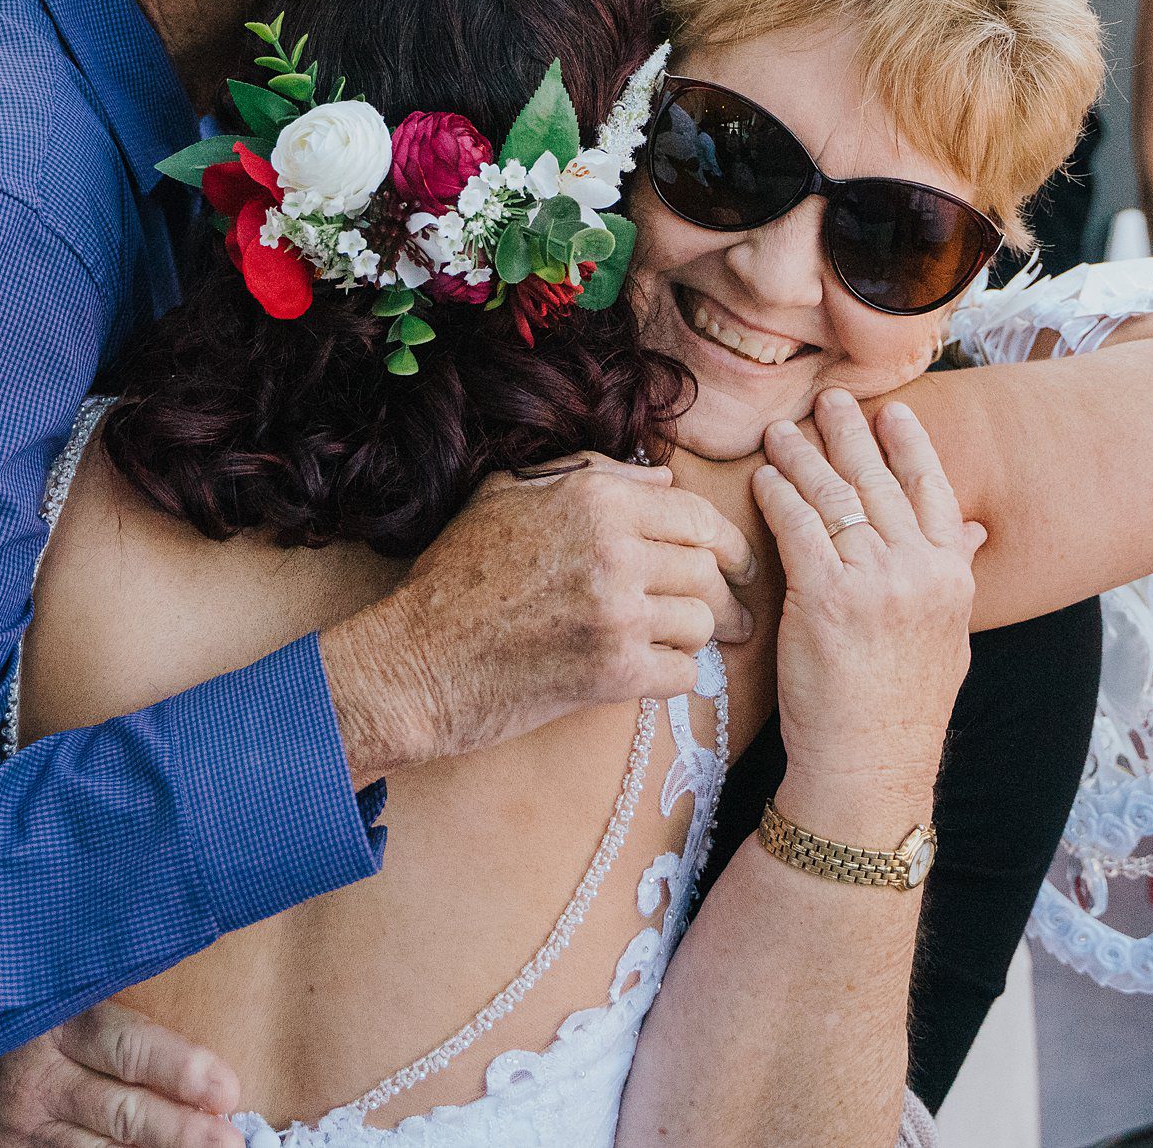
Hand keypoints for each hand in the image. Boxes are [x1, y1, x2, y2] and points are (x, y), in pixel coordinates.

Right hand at [0, 1000, 245, 1147]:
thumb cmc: (9, 998)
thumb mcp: (49, 978)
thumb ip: (104, 984)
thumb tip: (189, 973)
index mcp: (52, 1019)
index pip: (123, 1047)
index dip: (177, 1069)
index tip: (225, 1088)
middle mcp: (34, 1077)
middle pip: (120, 1110)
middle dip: (180, 1130)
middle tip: (230, 1141)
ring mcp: (20, 1126)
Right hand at [321, 452, 755, 780]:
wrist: (415, 660)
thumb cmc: (453, 576)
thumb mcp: (506, 495)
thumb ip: (590, 476)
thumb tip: (662, 478)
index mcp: (594, 499)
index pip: (696, 513)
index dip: (727, 541)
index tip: (737, 565)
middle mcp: (614, 549)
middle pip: (708, 569)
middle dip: (723, 595)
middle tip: (734, 617)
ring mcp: (617, 613)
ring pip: (702, 622)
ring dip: (693, 637)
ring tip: (679, 645)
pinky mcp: (614, 674)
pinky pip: (683, 674)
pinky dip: (673, 677)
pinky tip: (650, 674)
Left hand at [752, 392, 980, 830]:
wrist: (870, 767)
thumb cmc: (900, 710)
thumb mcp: (948, 639)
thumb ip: (952, 575)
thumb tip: (971, 530)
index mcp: (951, 577)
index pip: (932, 492)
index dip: (910, 446)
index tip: (893, 411)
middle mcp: (919, 571)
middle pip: (879, 482)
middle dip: (851, 434)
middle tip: (829, 399)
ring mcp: (874, 582)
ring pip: (835, 497)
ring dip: (805, 456)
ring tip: (782, 430)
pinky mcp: (826, 597)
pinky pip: (797, 527)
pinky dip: (778, 495)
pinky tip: (762, 477)